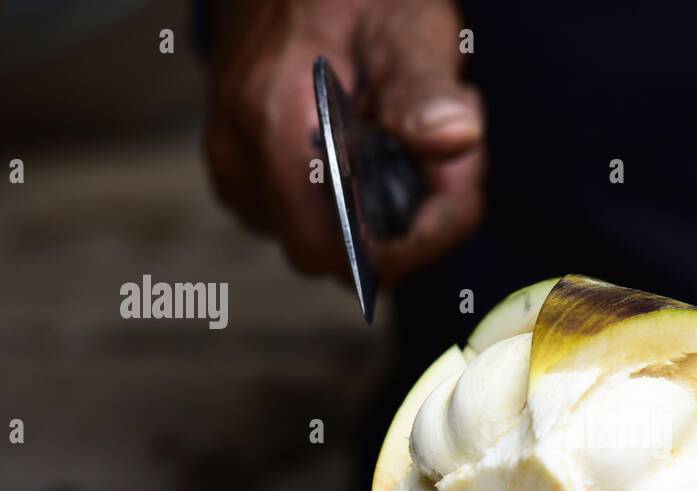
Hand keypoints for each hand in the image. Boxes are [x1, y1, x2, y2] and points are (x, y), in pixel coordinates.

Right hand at [203, 0, 483, 284]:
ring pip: (338, 246)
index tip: (458, 179)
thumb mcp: (402, 25)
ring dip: (395, 205)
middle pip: (348, 260)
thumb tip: (455, 139)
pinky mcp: (246, 179)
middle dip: (415, 218)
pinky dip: (364, 196)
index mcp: (274, 128)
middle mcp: (244, 167)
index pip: (348, 254)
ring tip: (414, 130)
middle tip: (452, 149)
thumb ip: (423, 88)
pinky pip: (319, 222)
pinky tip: (381, 140)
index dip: (416, 239)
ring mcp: (239, 178)